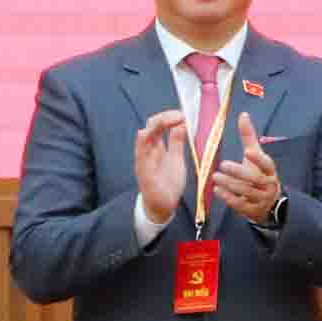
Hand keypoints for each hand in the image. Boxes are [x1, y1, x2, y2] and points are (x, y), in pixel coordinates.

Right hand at [134, 111, 188, 225]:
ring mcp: (144, 159)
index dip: (169, 117)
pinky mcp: (143, 171)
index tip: (182, 115)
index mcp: (157, 147)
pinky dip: (141, 142)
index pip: (159, 125)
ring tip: (170, 119)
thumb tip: (181, 124)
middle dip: (164, 117)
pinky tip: (145, 133)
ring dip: (155, 125)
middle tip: (179, 115)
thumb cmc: (168, 182)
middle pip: (151, 126)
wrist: (163, 205)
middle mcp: (148, 150)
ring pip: (143, 136)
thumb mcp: (176, 158)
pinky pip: (139, 155)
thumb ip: (176, 142)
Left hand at [210, 113, 283, 224]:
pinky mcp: (252, 210)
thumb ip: (249, 137)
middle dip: (238, 172)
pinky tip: (217, 190)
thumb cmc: (259, 174)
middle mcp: (268, 184)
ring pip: (246, 192)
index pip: (267, 163)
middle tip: (223, 165)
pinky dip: (228, 197)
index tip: (247, 152)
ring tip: (215, 177)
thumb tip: (243, 115)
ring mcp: (261, 198)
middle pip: (255, 178)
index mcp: (269, 170)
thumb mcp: (256, 155)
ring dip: (230, 184)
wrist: (269, 203)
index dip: (258, 159)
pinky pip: (240, 204)